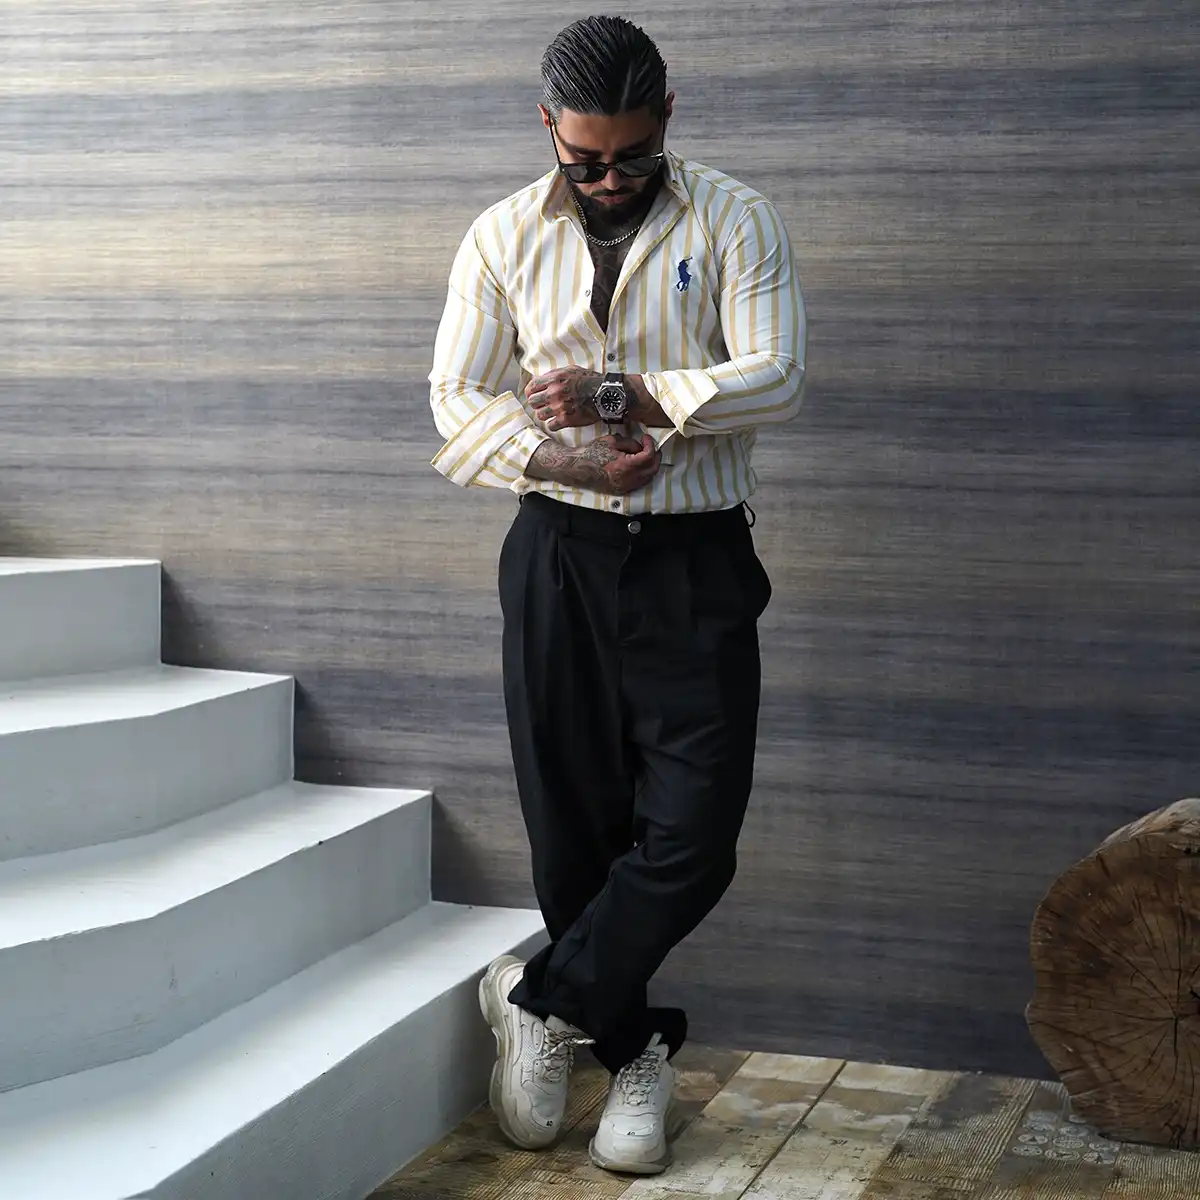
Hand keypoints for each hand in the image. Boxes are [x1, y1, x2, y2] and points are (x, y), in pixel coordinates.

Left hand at [526, 367, 602, 430]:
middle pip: (533, 402)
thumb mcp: (571, 370)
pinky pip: (551, 426)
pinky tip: (559, 421)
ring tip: (552, 413)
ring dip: (545, 415)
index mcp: (554, 379)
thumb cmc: (590, 381)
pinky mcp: (566, 420)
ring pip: (540, 415)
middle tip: (543, 405)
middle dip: (537, 404)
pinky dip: (554, 425)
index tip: (533, 396)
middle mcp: (554, 393)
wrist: (606, 394)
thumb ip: (554, 374)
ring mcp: (560, 407)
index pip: (531, 387)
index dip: (530, 393)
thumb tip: (541, 379)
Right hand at [527, 434, 661, 494]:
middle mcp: (627, 479)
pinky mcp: (621, 490)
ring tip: (645, 455)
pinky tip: (639, 465)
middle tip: (651, 446)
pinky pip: (639, 483)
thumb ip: (630, 443)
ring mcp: (625, 487)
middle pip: (653, 469)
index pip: (648, 456)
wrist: (578, 468)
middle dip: (655, 456)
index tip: (646, 438)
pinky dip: (644, 474)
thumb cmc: (591, 453)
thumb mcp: (612, 441)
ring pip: (648, 478)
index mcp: (625, 466)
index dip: (650, 444)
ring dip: (651, 466)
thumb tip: (640, 447)